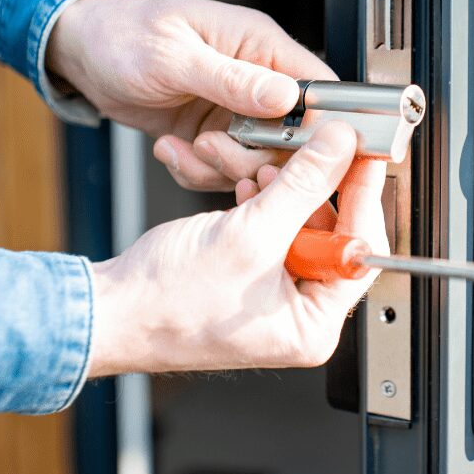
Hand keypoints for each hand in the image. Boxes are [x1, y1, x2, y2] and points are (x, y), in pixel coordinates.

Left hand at [47, 0, 333, 190]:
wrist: (83, 53)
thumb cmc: (123, 35)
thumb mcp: (174, 57)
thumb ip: (232, 79)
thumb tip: (287, 96)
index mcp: (260, 45)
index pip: (318, 87)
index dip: (319, 126)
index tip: (293, 152)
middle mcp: (256, 79)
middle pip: (292, 136)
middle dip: (253, 155)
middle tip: (212, 148)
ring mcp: (236, 110)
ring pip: (258, 160)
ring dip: (219, 167)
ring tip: (183, 148)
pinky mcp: (214, 134)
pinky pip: (224, 170)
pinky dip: (196, 171)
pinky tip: (170, 149)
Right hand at [86, 122, 387, 375]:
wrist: (109, 311)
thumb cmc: (167, 303)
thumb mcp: (250, 234)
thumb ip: (303, 185)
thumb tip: (340, 149)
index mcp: (313, 326)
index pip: (361, 251)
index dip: (363, 196)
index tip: (365, 155)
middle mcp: (300, 315)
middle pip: (333, 234)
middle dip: (314, 189)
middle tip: (318, 148)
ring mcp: (274, 295)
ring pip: (300, 224)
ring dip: (284, 190)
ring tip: (265, 168)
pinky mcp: (251, 275)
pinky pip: (273, 229)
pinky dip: (263, 202)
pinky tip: (248, 186)